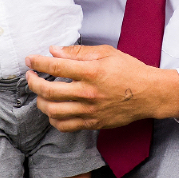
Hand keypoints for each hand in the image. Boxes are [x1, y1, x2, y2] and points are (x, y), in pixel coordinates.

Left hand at [26, 45, 178, 130]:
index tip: (30, 60)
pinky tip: (53, 109)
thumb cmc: (129, 70)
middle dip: (33, 82)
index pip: (55, 67)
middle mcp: (88, 93)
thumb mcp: (106, 53)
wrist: (149, 94)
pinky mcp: (92, 123)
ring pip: (52, 111)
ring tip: (40, 93)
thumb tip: (54, 51)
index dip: (38, 63)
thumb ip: (78, 52)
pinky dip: (53, 119)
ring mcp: (89, 111)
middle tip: (30, 76)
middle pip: (48, 91)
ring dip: (40, 101)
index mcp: (91, 72)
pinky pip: (64, 126)